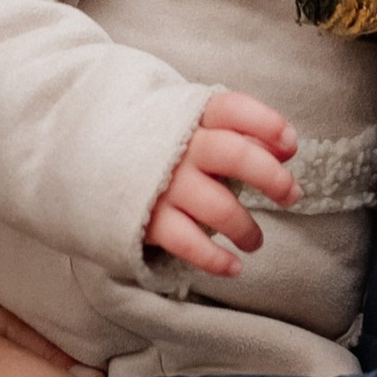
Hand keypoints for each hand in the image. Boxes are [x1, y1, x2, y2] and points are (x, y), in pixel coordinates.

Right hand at [145, 89, 298, 280]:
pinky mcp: (149, 218)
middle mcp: (179, 147)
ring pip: (219, 208)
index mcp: (191, 115)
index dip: (267, 124)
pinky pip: (189, 244)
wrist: (85, 154)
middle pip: (235, 156)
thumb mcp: (192, 124)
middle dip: (272, 178)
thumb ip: (239, 131)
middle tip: (291, 196)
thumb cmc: (160, 142)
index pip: (233, 109)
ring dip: (246, 229)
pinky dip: (216, 260)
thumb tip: (288, 147)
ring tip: (255, 242)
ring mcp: (163, 183)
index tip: (290, 143)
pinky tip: (233, 267)